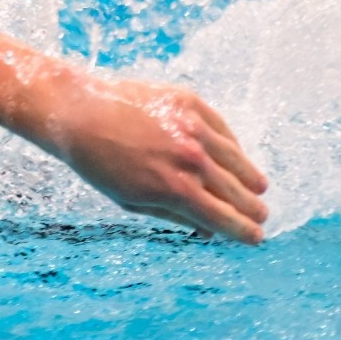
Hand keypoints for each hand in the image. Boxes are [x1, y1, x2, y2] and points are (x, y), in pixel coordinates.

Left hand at [41, 75, 269, 242]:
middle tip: (261, 216)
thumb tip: (210, 231)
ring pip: (236, 158)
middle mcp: (190, 159)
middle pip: (237, 191)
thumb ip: (175, 216)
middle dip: (252, 208)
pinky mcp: (189, 102)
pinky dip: (231, 146)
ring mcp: (193, 128)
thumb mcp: (133, 201)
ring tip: (258, 188)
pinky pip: (221, 128)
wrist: (79, 114)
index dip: (244, 231)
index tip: (256, 237)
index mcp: (176, 190)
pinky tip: (236, 156)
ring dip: (250, 177)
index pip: (224, 218)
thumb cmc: (100, 164)